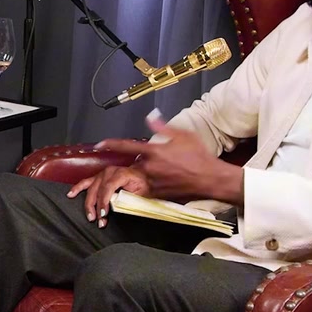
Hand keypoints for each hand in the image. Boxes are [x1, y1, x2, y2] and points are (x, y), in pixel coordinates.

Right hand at [66, 165, 149, 227]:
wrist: (144, 174)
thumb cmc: (144, 183)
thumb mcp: (142, 192)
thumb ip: (130, 198)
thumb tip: (118, 207)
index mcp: (121, 173)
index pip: (109, 187)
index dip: (104, 202)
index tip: (104, 214)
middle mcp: (110, 171)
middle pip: (98, 190)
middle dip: (97, 207)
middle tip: (98, 220)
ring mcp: (102, 173)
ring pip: (90, 189)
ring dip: (88, 203)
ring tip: (90, 216)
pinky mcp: (98, 176)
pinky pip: (85, 182)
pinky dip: (77, 188)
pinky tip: (70, 194)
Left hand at [94, 114, 243, 204]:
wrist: (211, 179)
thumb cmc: (199, 157)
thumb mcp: (183, 135)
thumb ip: (162, 126)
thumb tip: (151, 116)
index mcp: (155, 152)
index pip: (126, 146)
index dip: (111, 144)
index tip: (100, 144)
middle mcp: (151, 168)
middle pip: (135, 162)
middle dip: (144, 160)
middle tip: (162, 159)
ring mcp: (153, 183)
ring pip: (141, 175)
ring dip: (148, 171)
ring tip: (168, 169)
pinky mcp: (157, 194)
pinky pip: (148, 187)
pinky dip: (153, 182)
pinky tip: (168, 179)